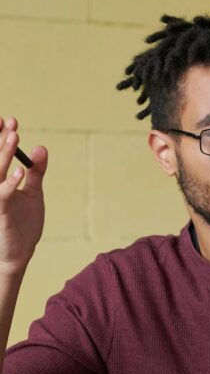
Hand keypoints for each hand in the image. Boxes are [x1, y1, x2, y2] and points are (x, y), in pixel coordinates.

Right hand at [0, 117, 46, 274]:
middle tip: (12, 123)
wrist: (20, 253)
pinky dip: (10, 184)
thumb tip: (41, 147)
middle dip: (1, 140)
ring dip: (4, 155)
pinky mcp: (0, 214)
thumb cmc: (24, 224)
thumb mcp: (34, 193)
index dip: (0, 137)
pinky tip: (20, 173)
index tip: (10, 120)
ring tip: (15, 137)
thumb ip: (37, 172)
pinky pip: (2, 196)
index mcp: (0, 182)